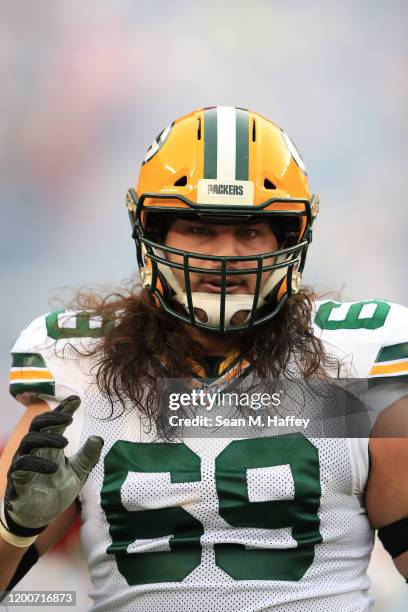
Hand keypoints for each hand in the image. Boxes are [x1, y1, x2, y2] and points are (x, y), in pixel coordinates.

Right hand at [1, 396, 102, 537]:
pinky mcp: (17, 478)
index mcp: (50, 445)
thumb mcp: (79, 472)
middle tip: (69, 418)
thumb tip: (98, 438)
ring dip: (46, 438)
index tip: (76, 399)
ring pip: (29, 440)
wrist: (42, 516)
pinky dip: (37, 462)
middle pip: (38, 424)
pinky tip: (54, 466)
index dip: (63, 409)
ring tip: (65, 443)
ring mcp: (24, 462)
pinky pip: (22, 464)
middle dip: (53, 417)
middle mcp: (36, 449)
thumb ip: (88, 456)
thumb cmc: (57, 489)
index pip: (54, 422)